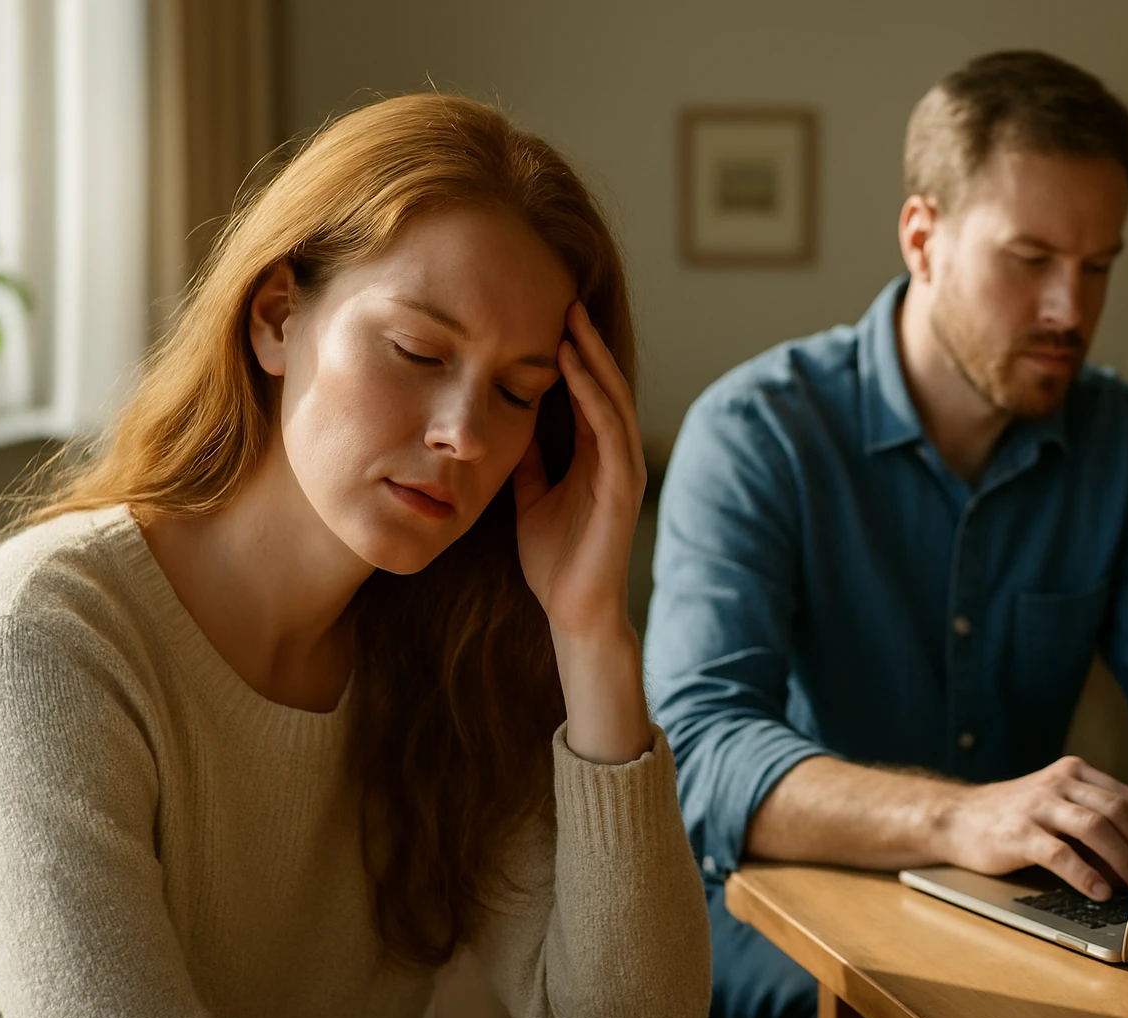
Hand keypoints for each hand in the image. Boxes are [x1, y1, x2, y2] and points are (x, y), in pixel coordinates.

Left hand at [513, 302, 650, 763]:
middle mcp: (613, 454)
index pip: (584, 391)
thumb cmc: (555, 559)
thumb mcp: (529, 496)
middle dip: (585, 340)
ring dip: (592, 356)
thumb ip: (528, 459)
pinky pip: (608, 427)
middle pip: (602, 383)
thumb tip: (506, 422)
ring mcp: (622, 467)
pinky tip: (571, 366)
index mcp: (592, 454)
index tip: (543, 314)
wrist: (573, 610)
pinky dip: (591, 393)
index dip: (569, 353)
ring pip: (610, 397)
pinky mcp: (622, 485)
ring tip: (571, 318)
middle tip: (563, 296)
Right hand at [935, 756, 1127, 900]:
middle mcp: (1058, 783)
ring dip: (1123, 861)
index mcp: (1073, 772)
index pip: (1127, 797)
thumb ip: (1091, 817)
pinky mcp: (1018, 833)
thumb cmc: (1013, 816)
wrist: (955, 818)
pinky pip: (1061, 854)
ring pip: (1095, 828)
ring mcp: (1037, 805)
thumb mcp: (1055, 803)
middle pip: (1118, 810)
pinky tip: (1098, 893)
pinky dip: (1085, 875)